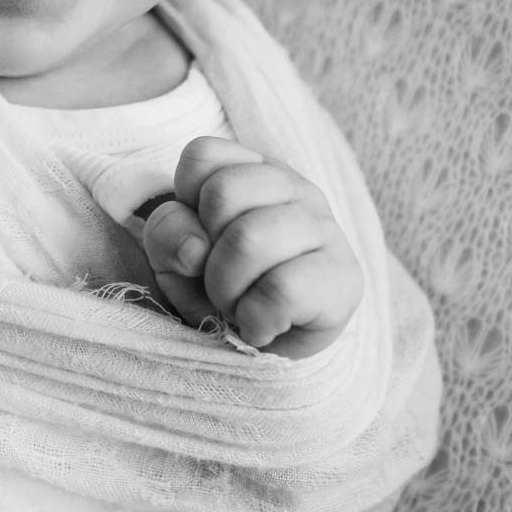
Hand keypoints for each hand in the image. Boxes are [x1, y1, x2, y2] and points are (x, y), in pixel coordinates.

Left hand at [141, 134, 361, 358]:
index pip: (201, 157)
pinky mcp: (344, 277)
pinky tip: (264, 325)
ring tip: (241, 305)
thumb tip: (194, 248)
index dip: (184, 205)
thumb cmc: (220, 290)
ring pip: (249, 239)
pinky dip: (256, 319)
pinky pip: (281, 290)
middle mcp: (295, 188)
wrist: (268, 354)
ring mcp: (326, 228)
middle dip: (204, 253)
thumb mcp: (175, 258)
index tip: (201, 239)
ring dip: (226, 290)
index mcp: (254, 170)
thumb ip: (167, 234)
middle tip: (222, 282)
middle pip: (222, 193)